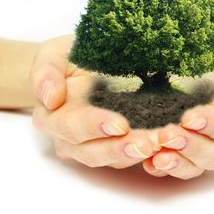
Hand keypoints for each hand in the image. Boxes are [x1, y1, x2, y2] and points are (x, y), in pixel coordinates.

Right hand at [29, 35, 154, 168]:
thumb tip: (50, 97)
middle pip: (93, 152)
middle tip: (146, 144)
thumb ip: (45, 73)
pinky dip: (149, 151)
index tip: (119, 124)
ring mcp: (95, 144)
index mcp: (53, 117)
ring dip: (137, 154)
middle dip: (120, 149)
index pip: (71, 127)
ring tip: (161, 145)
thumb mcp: (52, 55)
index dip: (94, 127)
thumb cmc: (68, 58)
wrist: (84, 64)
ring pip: (114, 158)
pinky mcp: (117, 143)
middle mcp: (72, 138)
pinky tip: (167, 143)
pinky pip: (130, 153)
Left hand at [142, 39, 213, 178]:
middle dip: (191, 146)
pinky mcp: (182, 151)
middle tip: (168, 134)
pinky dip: (160, 166)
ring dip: (175, 160)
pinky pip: (174, 165)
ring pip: (194, 166)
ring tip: (155, 152)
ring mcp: (204, 149)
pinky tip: (148, 161)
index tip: (191, 116)